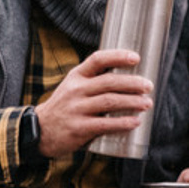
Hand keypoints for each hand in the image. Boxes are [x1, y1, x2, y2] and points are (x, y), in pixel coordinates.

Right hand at [34, 48, 152, 157]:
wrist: (40, 130)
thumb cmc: (66, 106)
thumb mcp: (74, 86)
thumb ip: (95, 80)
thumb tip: (131, 77)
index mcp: (76, 76)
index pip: (97, 59)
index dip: (118, 56)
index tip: (136, 58)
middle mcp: (76, 90)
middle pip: (109, 82)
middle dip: (133, 83)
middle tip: (149, 86)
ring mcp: (76, 109)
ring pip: (110, 102)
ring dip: (132, 102)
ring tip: (147, 103)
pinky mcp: (79, 128)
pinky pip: (105, 124)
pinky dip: (123, 122)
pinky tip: (135, 122)